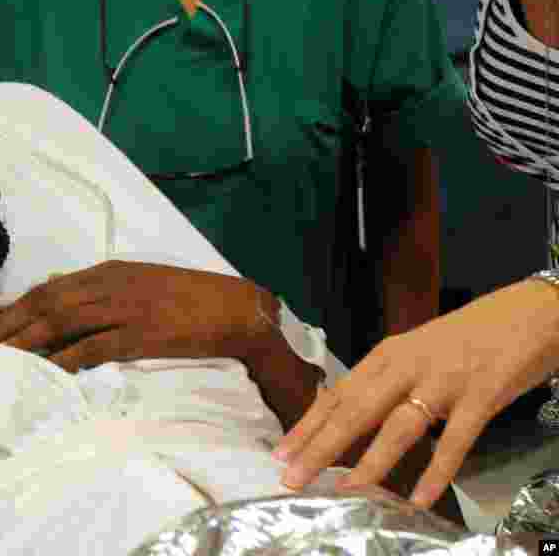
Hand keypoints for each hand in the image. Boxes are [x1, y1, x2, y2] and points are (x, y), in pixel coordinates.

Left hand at [0, 260, 260, 371]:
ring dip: (30, 341)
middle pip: (48, 303)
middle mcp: (109, 286)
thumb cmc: (186, 297)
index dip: (17, 307)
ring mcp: (123, 309)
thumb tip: (64, 300)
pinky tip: (49, 370)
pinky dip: (67, 359)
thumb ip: (103, 290)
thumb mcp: (139, 282)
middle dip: (13, 324)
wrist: (231, 308)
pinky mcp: (139, 335)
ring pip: (63, 322)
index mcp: (108, 272)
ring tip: (4, 359)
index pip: (49, 288)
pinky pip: (93, 347)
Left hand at [274, 279, 558, 507]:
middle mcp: (407, 366)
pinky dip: (437, 470)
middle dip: (321, 447)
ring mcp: (443, 381)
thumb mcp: (417, 354)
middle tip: (292, 477)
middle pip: (355, 411)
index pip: (337, 395)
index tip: (281, 452)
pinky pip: (455, 440)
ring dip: (370, 460)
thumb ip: (386, 382)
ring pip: (398, 425)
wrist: (528, 312)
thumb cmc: (468, 337)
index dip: (308, 425)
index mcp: (387, 356)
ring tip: (347, 489)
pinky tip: (420, 497)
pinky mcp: (481, 396)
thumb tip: (350, 414)